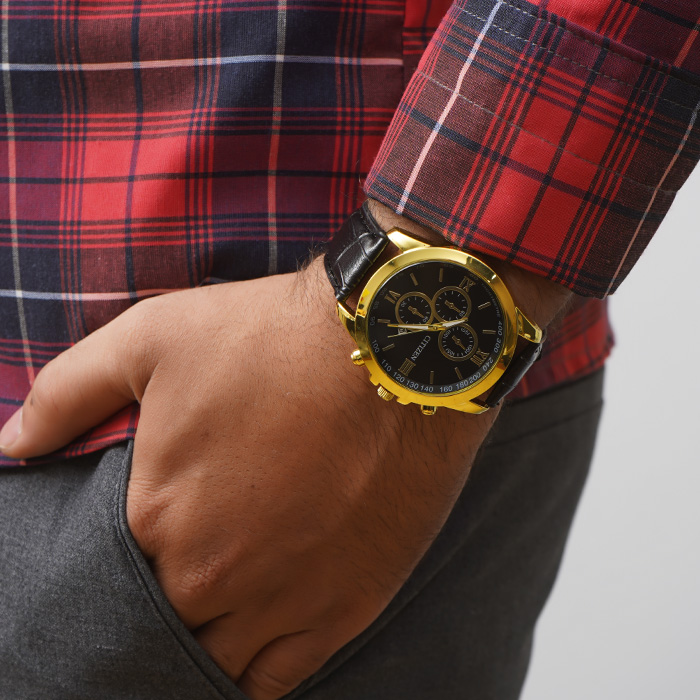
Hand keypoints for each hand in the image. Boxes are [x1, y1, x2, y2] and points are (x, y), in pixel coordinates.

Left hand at [0, 257, 501, 699]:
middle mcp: (211, 577)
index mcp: (156, 517)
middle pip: (160, 626)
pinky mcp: (343, 609)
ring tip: (208, 616)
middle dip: (157, 608)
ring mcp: (282, 601)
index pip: (109, 580)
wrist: (391, 351)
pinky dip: (252, 676)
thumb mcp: (152, 338)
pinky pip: (278, 680)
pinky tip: (244, 653)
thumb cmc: (272, 338)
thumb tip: (10, 444)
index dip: (119, 568)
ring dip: (202, 646)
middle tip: (179, 578)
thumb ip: (68, 393)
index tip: (141, 548)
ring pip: (214, 663)